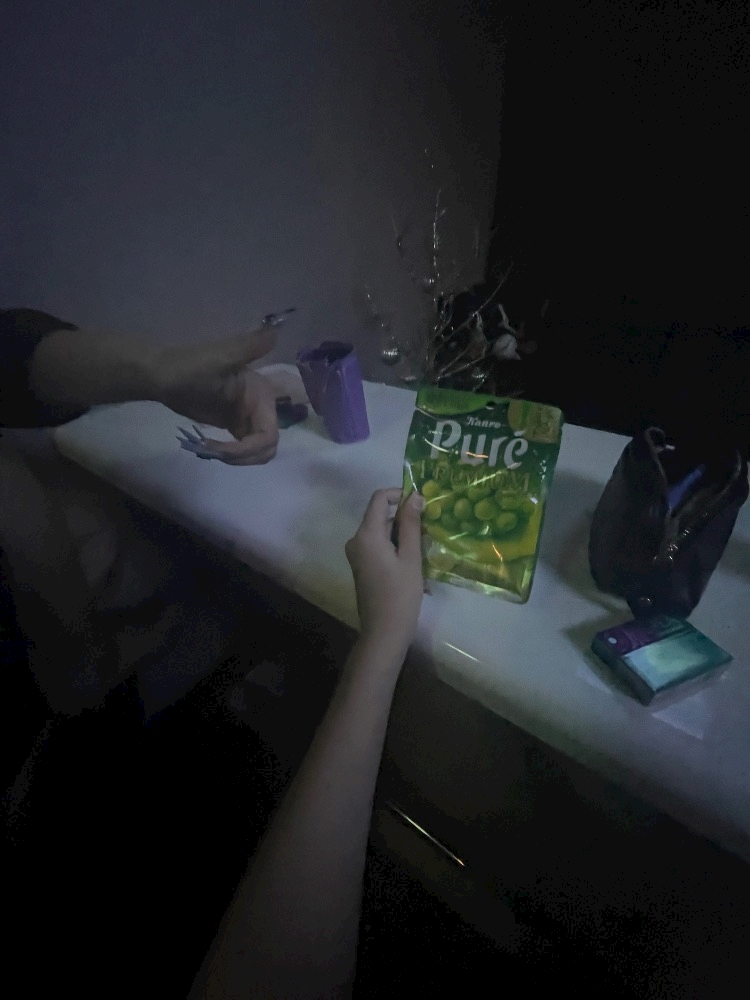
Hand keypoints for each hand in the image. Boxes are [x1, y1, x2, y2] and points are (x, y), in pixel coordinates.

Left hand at [155, 326, 279, 464]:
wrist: (163, 374)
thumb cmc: (190, 365)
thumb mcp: (221, 356)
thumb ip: (249, 347)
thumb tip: (275, 332)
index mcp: (262, 393)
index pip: (269, 433)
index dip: (251, 448)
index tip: (224, 451)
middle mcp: (260, 407)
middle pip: (266, 447)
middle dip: (243, 457)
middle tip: (214, 453)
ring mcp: (248, 418)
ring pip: (255, 452)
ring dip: (235, 458)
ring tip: (208, 450)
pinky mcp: (234, 426)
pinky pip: (242, 450)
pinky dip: (229, 455)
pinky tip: (208, 449)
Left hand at [345, 488, 424, 650]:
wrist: (384, 632)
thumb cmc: (400, 594)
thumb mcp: (411, 557)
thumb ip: (411, 524)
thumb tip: (414, 496)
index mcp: (366, 535)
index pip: (379, 498)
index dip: (399, 494)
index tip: (422, 502)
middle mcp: (356, 540)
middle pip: (381, 516)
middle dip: (405, 518)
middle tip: (430, 529)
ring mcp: (357, 554)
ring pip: (382, 532)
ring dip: (404, 535)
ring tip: (426, 548)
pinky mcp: (362, 566)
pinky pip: (379, 546)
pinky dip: (396, 547)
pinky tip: (414, 562)